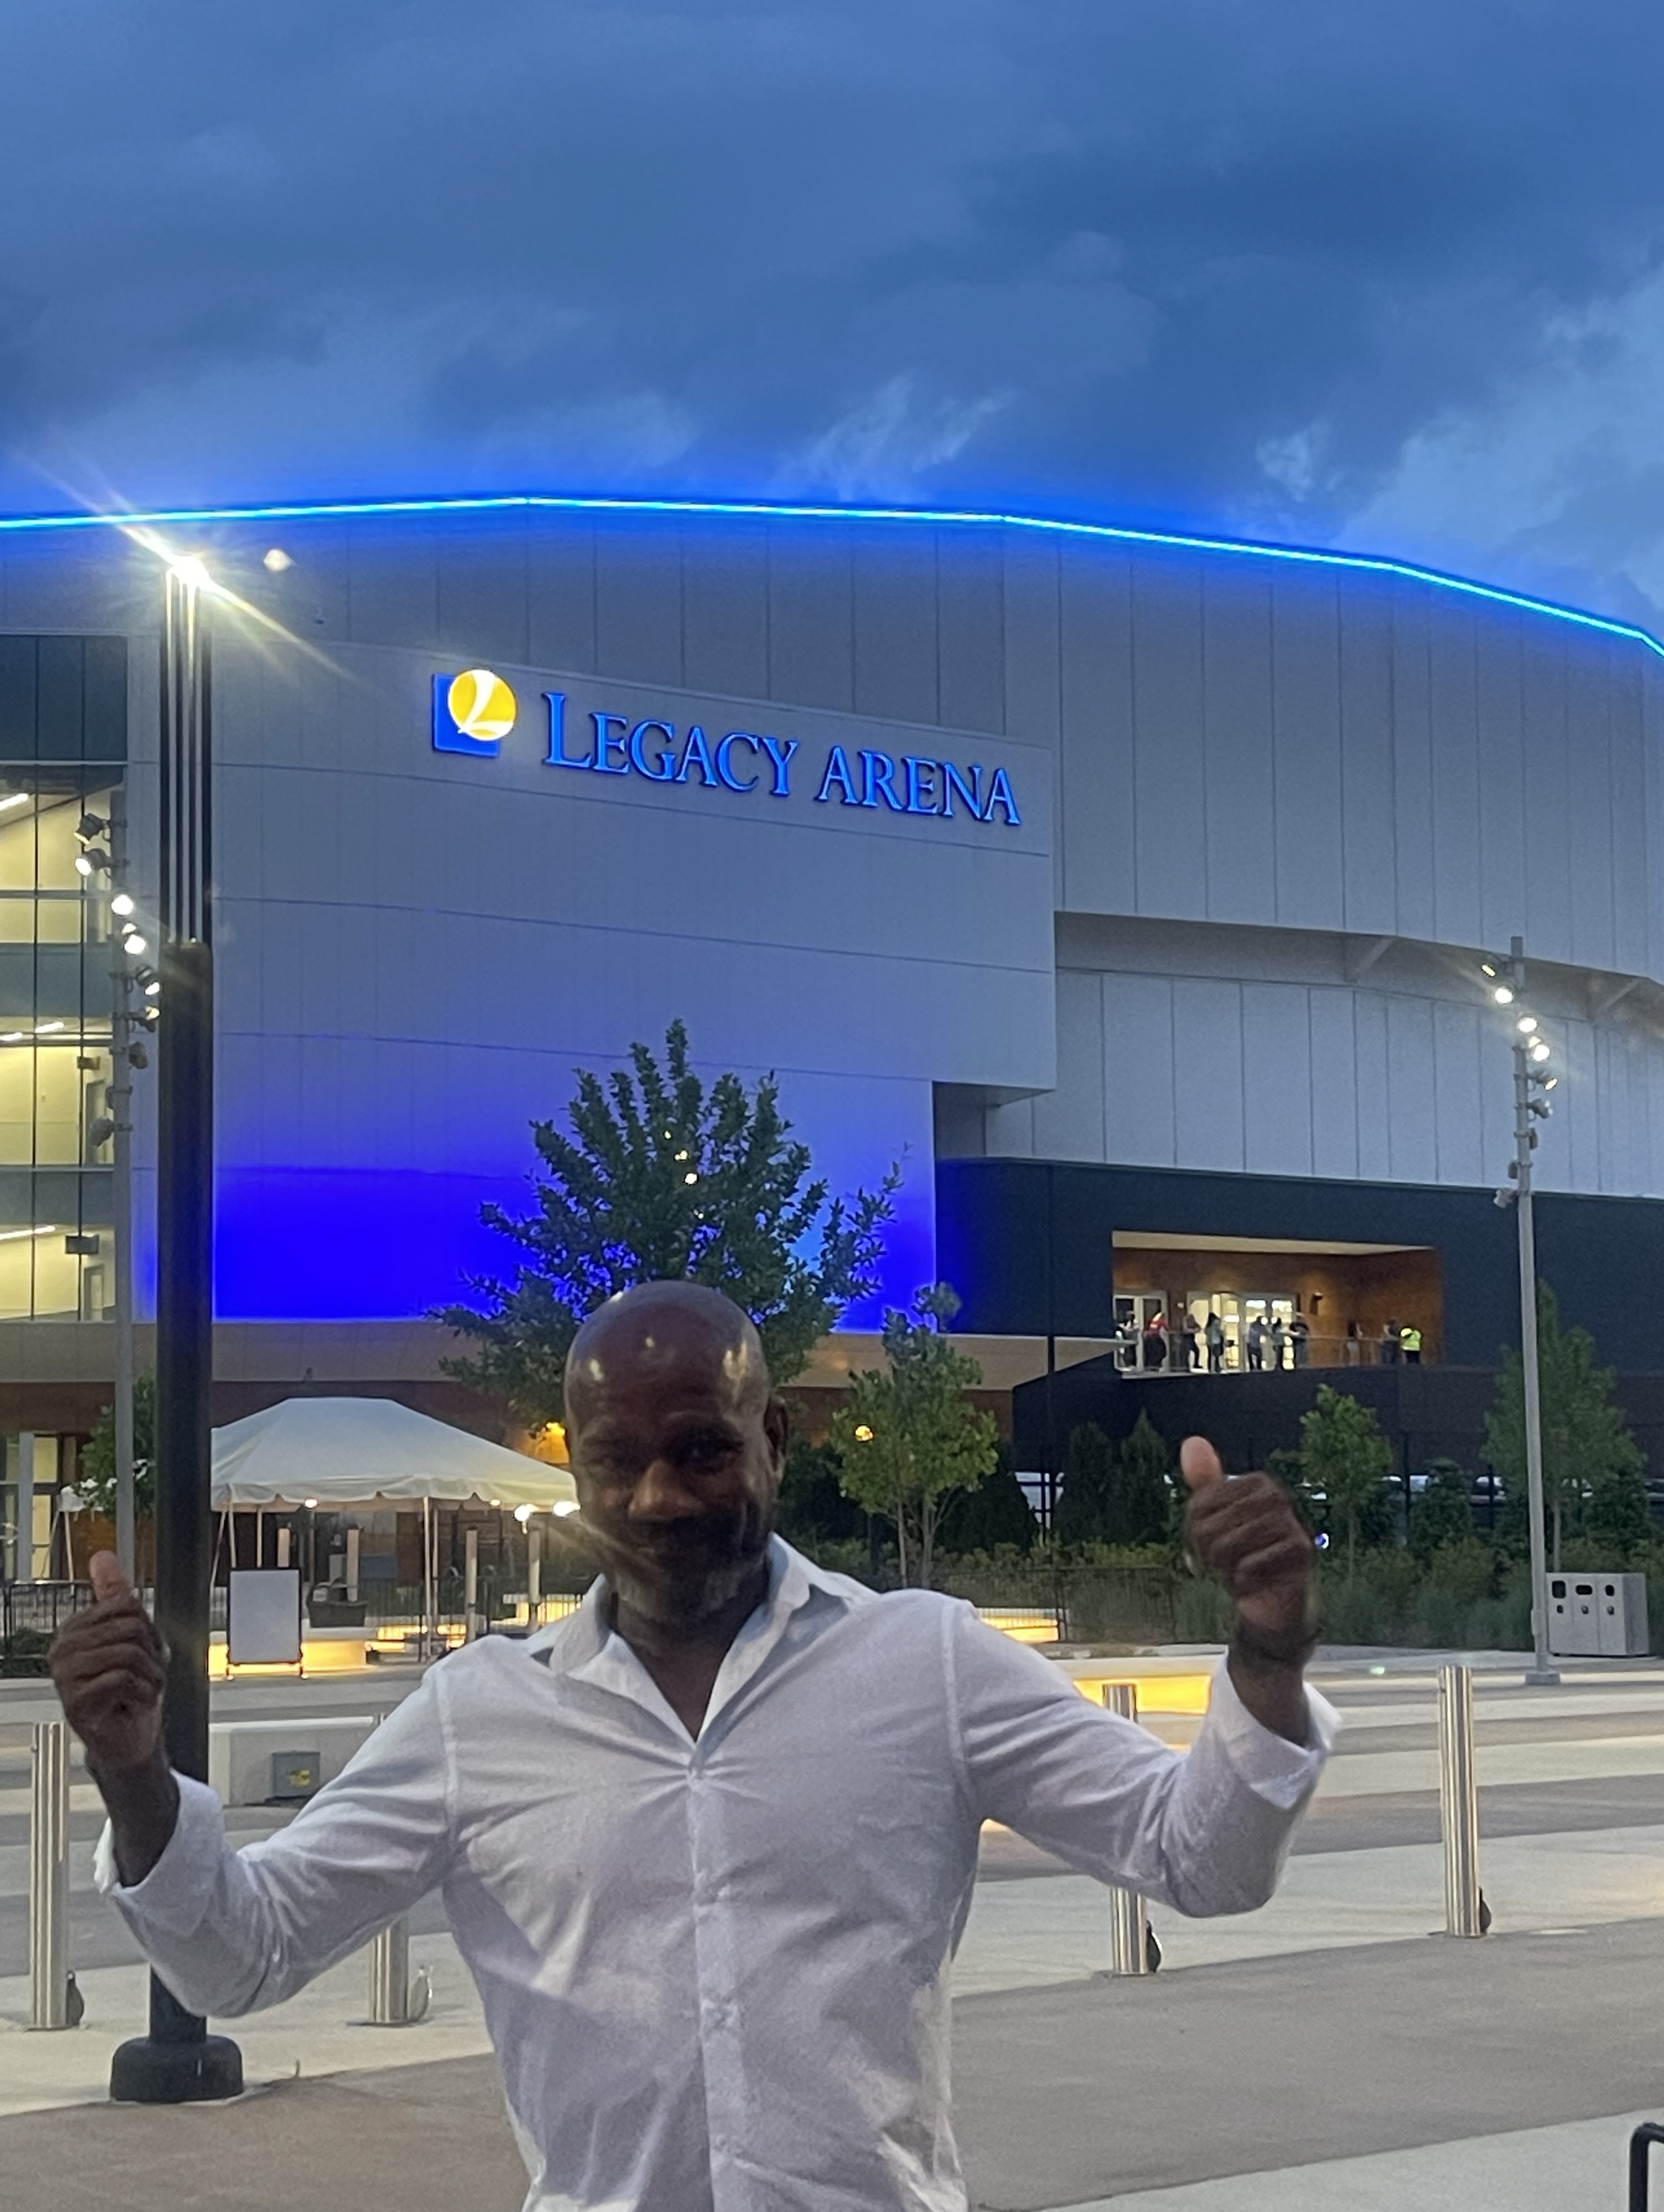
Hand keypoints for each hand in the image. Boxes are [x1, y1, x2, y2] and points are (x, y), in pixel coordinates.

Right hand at [50, 1552, 165, 1773]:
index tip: (145, 1651)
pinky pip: (122, 1679)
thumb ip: (114, 1595)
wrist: (130, 1736)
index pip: (125, 1605)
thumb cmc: (130, 1688)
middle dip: (151, 1653)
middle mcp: (64, 1650)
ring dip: (149, 1676)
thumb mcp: (131, 1636)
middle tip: (145, 1675)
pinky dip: (141, 1693)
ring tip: (140, 1690)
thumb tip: (102, 1557)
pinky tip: (133, 1703)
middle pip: (129, 1627)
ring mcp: (65, 1677)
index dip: (148, 1628)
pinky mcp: (74, 1702)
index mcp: (75, 1629)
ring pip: (127, 1652)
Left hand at [1180, 1437, 1315, 1742]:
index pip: (1200, 1504)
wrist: (1273, 1606)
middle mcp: (1278, 1497)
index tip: (1211, 1544)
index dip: (1195, 1531)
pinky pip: (1249, 1567)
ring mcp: (1293, 1524)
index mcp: (1257, 1483)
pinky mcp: (1301, 1554)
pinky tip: (1256, 1585)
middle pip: (1211, 1525)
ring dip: (1227, 1569)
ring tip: (1241, 1573)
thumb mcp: (1217, 1520)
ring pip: (1229, 1546)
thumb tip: (1193, 1442)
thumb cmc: (1245, 1558)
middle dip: (1210, 1553)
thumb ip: (1206, 1483)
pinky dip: (1244, 1583)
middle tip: (1227, 1564)